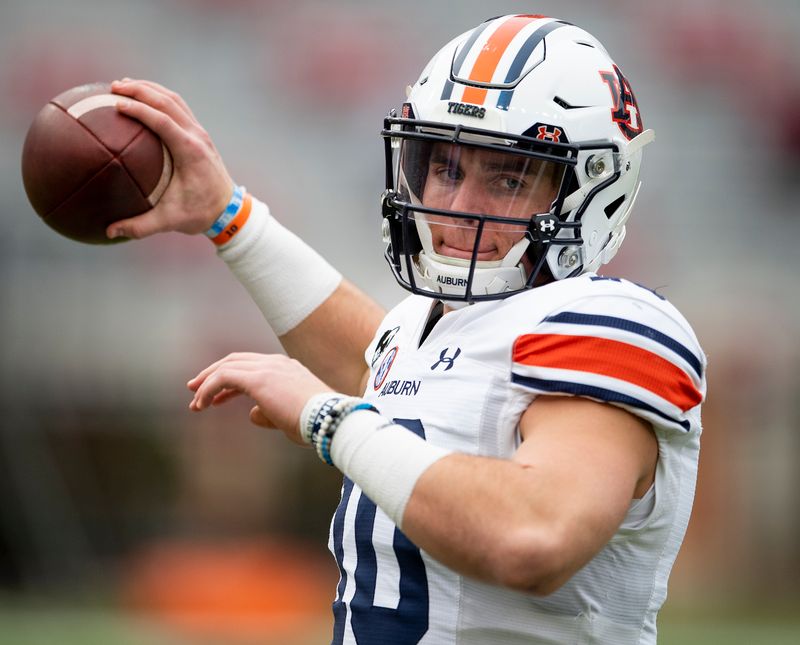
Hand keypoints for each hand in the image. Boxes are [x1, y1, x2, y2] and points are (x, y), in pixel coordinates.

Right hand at [107, 78, 235, 239]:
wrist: (230, 211)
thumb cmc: (201, 214)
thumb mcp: (171, 222)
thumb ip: (140, 227)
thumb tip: (109, 232)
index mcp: (190, 152)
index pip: (164, 121)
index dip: (140, 109)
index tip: (116, 104)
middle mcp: (197, 136)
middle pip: (168, 102)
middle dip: (140, 90)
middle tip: (112, 87)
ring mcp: (200, 133)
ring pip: (174, 100)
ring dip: (149, 89)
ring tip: (122, 85)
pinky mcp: (199, 134)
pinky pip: (178, 108)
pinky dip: (158, 98)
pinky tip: (140, 99)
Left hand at [187, 353, 331, 444]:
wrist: (329, 420)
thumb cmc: (315, 423)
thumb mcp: (289, 417)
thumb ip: (269, 413)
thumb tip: (252, 414)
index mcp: (286, 369)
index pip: (252, 367)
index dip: (230, 381)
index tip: (217, 398)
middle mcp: (276, 363)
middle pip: (235, 361)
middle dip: (213, 375)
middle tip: (195, 390)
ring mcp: (268, 368)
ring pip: (227, 366)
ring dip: (207, 383)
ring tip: (195, 401)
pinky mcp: (258, 378)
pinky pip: (224, 377)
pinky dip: (209, 389)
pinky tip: (201, 404)